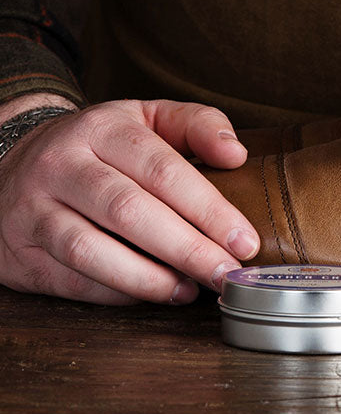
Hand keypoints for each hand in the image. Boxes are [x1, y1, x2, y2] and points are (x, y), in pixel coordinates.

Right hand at [0, 97, 259, 304]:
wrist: (10, 163)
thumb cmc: (100, 146)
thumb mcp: (147, 119)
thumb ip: (198, 125)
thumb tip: (237, 154)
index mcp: (101, 129)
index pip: (162, 170)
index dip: (208, 209)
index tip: (244, 240)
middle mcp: (62, 165)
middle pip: (130, 211)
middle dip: (188, 249)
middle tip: (226, 273)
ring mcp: (34, 210)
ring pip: (92, 250)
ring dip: (149, 278)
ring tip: (191, 289)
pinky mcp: (20, 253)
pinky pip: (72, 280)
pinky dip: (118, 293)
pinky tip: (154, 294)